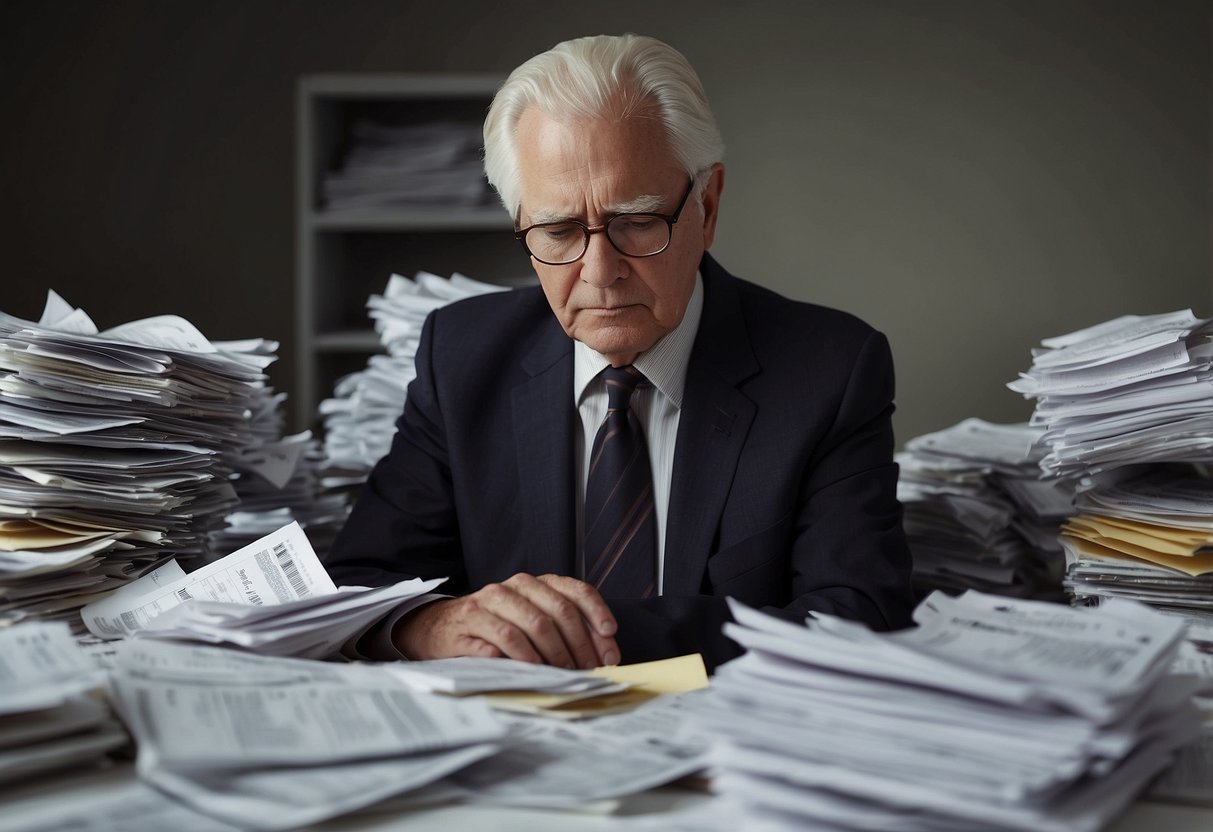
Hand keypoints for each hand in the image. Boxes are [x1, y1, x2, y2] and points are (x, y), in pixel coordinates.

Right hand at [392, 573, 618, 668]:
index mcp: (533, 583)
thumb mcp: (529, 622)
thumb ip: (564, 631)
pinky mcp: (470, 621)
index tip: (610, 637)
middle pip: (557, 611)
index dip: (596, 613)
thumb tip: (604, 655)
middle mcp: (513, 587)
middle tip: (587, 668)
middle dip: (578, 644)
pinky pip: (503, 640)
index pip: (574, 590)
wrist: (438, 629)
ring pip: (532, 624)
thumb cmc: (493, 628)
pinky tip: (533, 671)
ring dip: (554, 653)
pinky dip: (524, 658)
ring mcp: (490, 602)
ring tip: (563, 673)